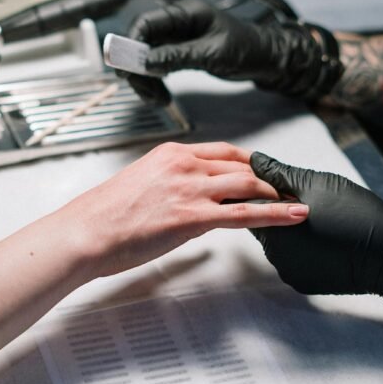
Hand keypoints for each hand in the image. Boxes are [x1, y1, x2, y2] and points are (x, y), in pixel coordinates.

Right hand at [64, 142, 311, 278]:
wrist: (85, 232)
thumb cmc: (103, 217)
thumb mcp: (139, 187)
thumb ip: (169, 187)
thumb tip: (189, 202)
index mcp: (170, 154)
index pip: (222, 151)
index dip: (249, 161)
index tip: (264, 170)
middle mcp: (183, 165)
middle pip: (240, 165)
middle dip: (268, 177)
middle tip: (287, 188)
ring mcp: (190, 189)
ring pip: (248, 184)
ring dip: (276, 193)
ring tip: (296, 202)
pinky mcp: (192, 217)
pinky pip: (245, 213)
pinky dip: (275, 213)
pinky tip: (293, 215)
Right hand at [123, 0, 338, 104]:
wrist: (268, 59)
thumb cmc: (248, 48)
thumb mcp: (213, 53)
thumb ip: (178, 56)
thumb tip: (147, 62)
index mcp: (186, 12)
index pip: (147, 22)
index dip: (131, 43)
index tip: (126, 67)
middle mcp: (178, 23)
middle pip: (142, 42)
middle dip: (137, 67)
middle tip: (141, 89)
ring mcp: (178, 38)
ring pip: (147, 57)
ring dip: (146, 79)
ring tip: (156, 98)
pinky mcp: (181, 52)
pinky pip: (158, 65)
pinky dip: (155, 81)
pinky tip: (160, 94)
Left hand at [248, 152, 382, 328]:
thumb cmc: (357, 214)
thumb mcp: (317, 184)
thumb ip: (279, 173)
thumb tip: (255, 160)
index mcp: (275, 228)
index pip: (251, 207)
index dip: (261, 193)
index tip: (277, 187)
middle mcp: (276, 255)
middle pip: (265, 227)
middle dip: (277, 212)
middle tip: (306, 202)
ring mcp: (290, 272)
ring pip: (281, 244)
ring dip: (291, 231)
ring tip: (319, 220)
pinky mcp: (304, 284)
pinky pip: (295, 261)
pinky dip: (304, 249)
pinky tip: (324, 240)